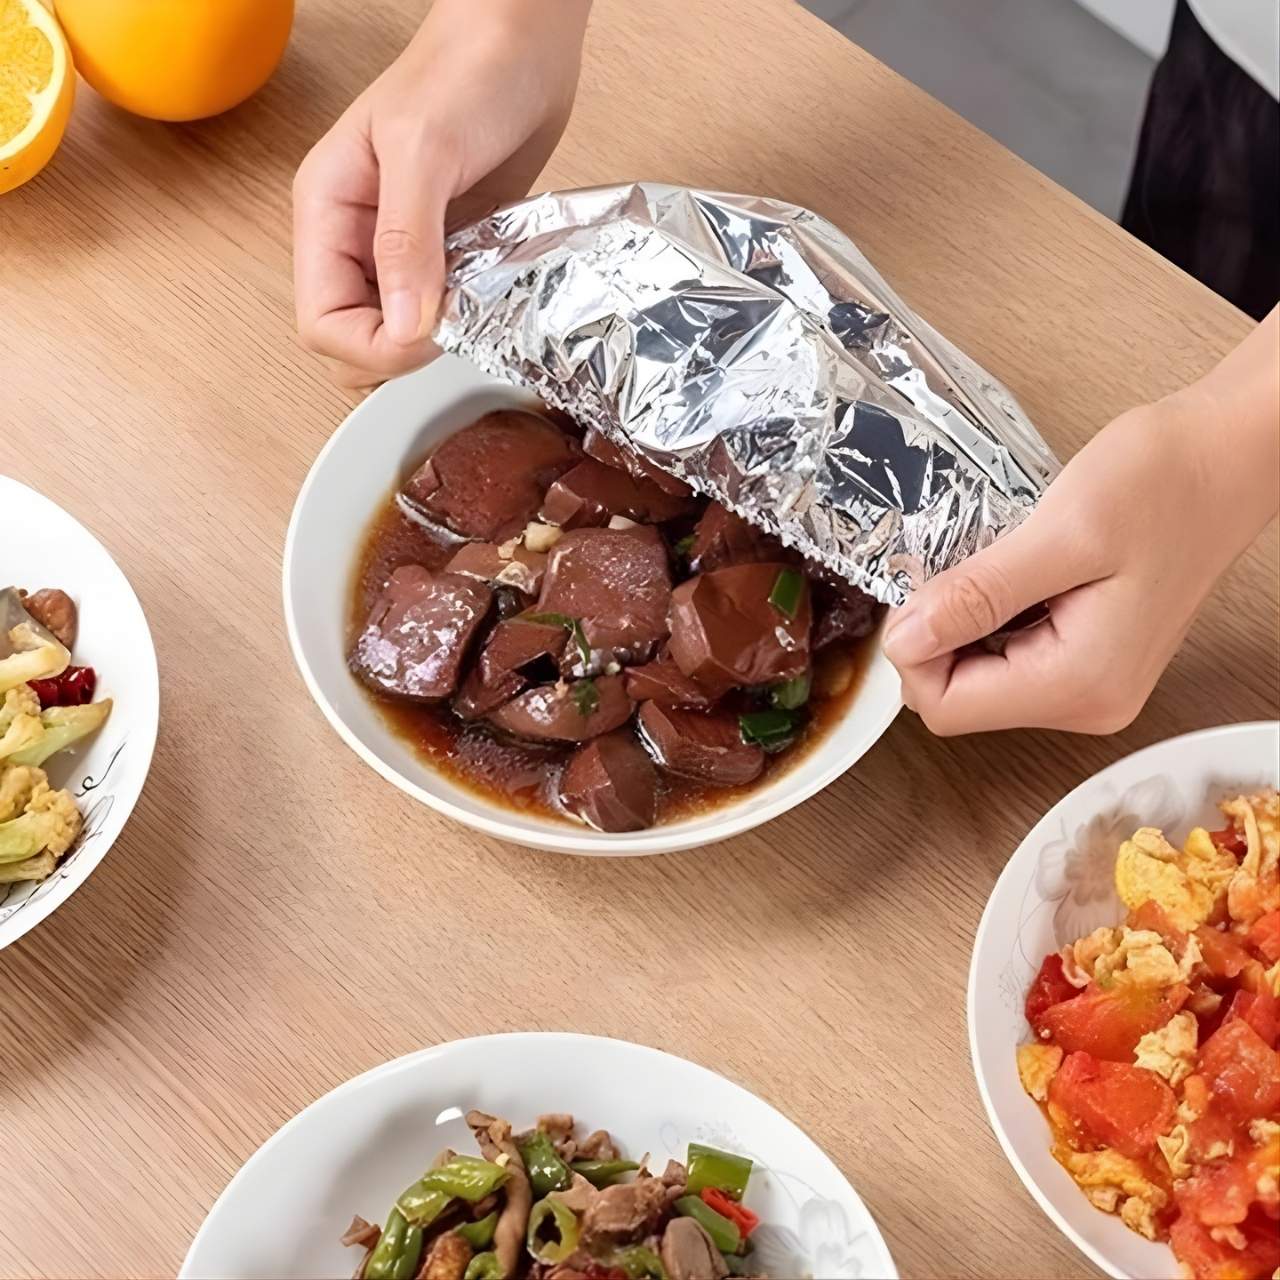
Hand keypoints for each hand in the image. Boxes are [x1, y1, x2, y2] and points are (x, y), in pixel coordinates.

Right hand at [293, 0, 589, 388]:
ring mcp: (404, 249)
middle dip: (400, 353)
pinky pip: (445, 312)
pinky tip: (492, 300)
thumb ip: (408, 242)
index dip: (372, 347)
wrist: (523, 40)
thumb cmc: (465, 70)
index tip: (429, 335)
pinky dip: (466, 322)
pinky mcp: (449, 252)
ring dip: (437, 340)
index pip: (321, 320)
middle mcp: (358, 238)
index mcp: (327, 211)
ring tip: (476, 309)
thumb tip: (403, 325)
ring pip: (399, 333)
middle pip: (355, 339)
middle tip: (457, 330)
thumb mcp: (424, 150)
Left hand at [884, 311, 1278, 734]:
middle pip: (959, 699)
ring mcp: (1092, 685)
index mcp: (1080, 684)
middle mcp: (1087, 702)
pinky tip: (1010, 574)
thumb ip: (979, 595)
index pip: (945, 707)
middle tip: (953, 567)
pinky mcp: (1090, 659)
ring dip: (960, 626)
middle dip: (935, 638)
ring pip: (978, 679)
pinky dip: (989, 619)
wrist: (1228, 457)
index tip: (920, 588)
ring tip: (990, 564)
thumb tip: (905, 639)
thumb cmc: (1162, 482)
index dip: (911, 651)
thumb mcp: (1060, 533)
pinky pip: (1009, 657)